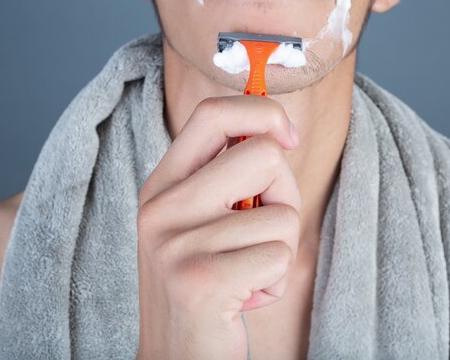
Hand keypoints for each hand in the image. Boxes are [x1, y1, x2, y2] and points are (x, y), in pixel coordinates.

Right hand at [136, 95, 301, 359]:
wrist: (177, 354)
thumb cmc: (206, 282)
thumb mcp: (202, 222)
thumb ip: (228, 178)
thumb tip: (277, 134)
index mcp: (162, 184)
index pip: (213, 113)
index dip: (263, 112)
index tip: (288, 138)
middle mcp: (161, 206)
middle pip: (264, 154)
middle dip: (285, 193)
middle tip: (263, 231)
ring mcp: (176, 243)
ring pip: (282, 213)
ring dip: (280, 249)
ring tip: (246, 272)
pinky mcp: (199, 280)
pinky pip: (279, 255)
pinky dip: (276, 281)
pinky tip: (244, 297)